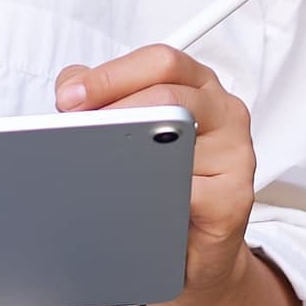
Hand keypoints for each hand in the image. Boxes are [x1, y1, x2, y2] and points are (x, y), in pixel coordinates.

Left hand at [58, 45, 257, 304]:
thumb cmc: (164, 177)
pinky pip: (190, 192)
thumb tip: (71, 89)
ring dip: (131, 154)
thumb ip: (101, 98)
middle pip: (170, 95)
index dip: (111, 76)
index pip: (160, 62)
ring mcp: (235, 153)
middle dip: (116, 110)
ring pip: (180, 143)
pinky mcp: (233, 197)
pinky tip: (129, 199)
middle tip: (78, 130)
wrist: (196, 244)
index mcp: (198, 85)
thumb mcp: (134, 127)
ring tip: (96, 163)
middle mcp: (224, 111)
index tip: (70, 97)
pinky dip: (153, 195)